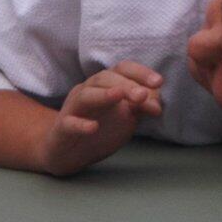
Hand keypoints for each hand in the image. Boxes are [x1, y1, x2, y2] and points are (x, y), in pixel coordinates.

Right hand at [42, 61, 162, 176]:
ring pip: (86, 95)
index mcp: (104, 85)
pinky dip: (81, 124)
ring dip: (104, 95)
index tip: (158, 82)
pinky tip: (93, 127)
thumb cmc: (98, 127)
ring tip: (119, 96)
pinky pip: (69, 123)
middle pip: (105, 79)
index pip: (121, 69)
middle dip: (126, 85)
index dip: (140, 72)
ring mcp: (73, 109)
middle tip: (143, 95)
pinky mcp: (62, 129)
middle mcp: (87, 91)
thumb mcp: (124, 117)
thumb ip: (140, 107)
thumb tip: (158, 101)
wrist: (66, 151)